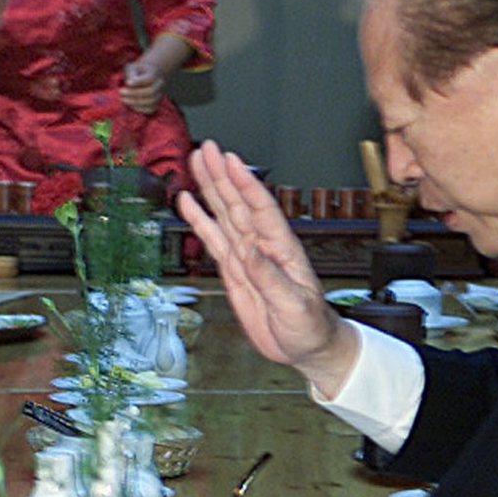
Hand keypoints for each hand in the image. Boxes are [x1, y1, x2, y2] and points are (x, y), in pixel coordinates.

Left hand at [120, 56, 165, 113]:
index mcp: (154, 74)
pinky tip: (130, 105)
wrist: (147, 77)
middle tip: (121, 92)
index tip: (127, 82)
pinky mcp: (156, 104)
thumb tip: (129, 83)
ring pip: (151, 102)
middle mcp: (160, 85)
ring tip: (123, 99)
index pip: (149, 78)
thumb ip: (131, 73)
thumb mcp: (132, 68)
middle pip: (151, 91)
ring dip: (136, 102)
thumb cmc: (136, 72)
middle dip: (135, 93)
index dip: (139, 82)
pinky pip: (150, 109)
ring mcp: (160, 95)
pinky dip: (140, 109)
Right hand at [179, 140, 360, 393]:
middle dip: (222, 175)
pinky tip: (188, 203)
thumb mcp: (294, 306)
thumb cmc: (309, 326)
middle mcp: (263, 246)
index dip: (245, 184)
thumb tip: (249, 253)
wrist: (306, 347)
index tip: (230, 161)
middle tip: (206, 149)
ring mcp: (247, 256)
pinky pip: (214, 240)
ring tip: (196, 163)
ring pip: (224, 215)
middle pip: (238, 203)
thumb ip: (270, 279)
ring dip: (210, 189)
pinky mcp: (234, 270)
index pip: (261, 209)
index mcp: (282, 249)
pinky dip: (200, 221)